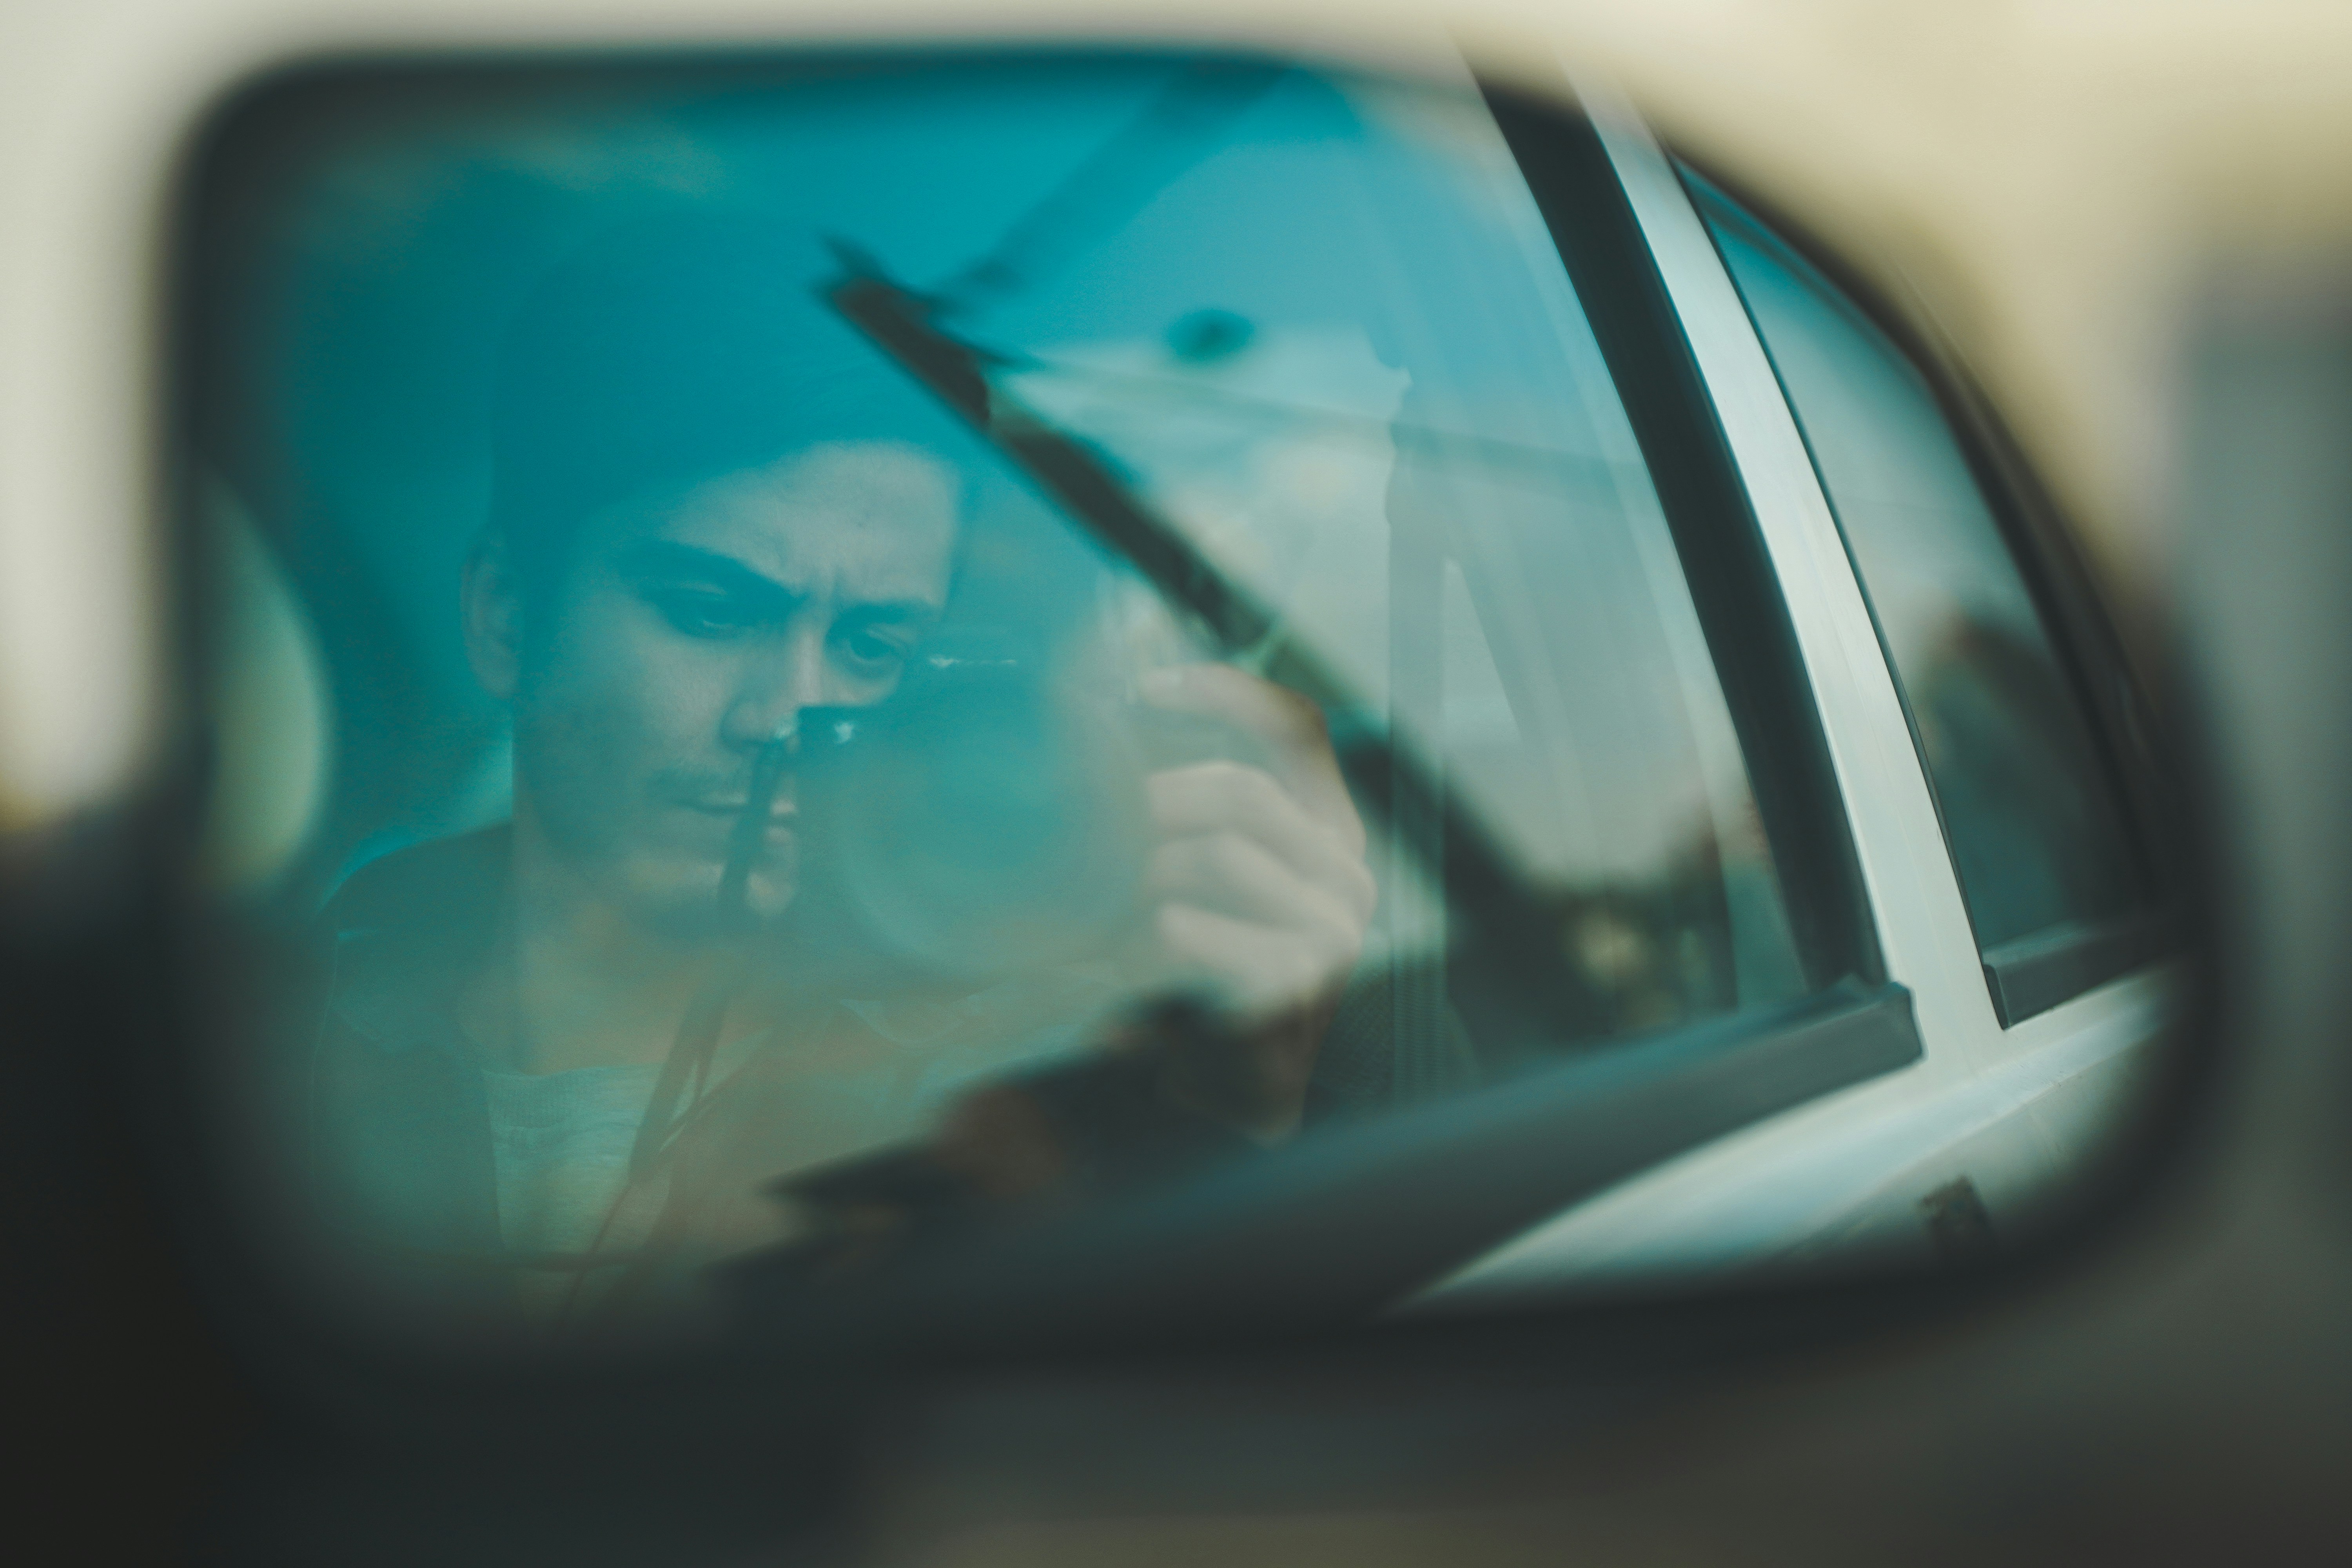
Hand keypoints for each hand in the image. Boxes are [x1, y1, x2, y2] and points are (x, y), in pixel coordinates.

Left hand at [1131, 663, 1376, 1139]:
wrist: (1229, 1083)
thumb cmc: (1201, 962)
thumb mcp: (1198, 869)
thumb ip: (1193, 805)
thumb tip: (1132, 705)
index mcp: (1329, 830)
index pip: (1298, 727)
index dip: (1231, 693)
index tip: (1150, 690)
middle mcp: (1345, 871)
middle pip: (1246, 790)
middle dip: (1161, 800)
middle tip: (1103, 827)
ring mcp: (1333, 928)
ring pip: (1222, 853)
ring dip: (1150, 875)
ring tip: (1119, 908)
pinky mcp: (1297, 982)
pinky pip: (1207, 926)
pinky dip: (1160, 930)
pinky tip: (1142, 942)